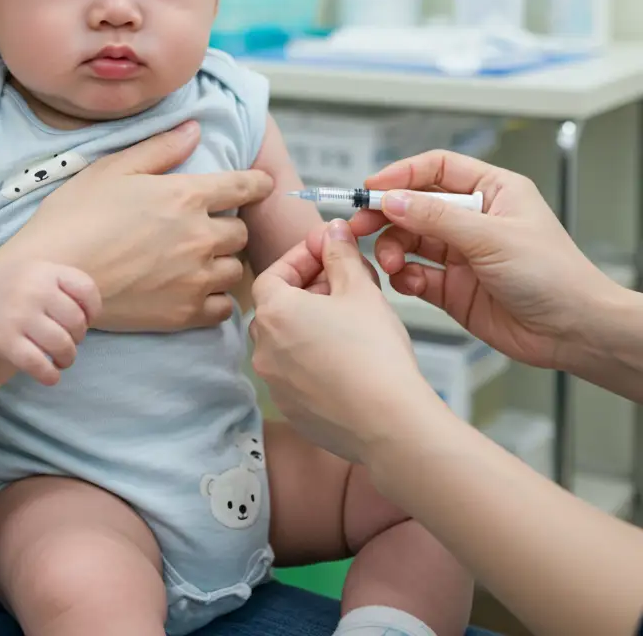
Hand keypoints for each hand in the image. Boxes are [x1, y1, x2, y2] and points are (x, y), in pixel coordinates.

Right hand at [0, 121, 273, 331]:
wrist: (51, 273)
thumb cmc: (75, 215)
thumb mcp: (113, 169)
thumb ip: (160, 149)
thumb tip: (195, 130)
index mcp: (185, 196)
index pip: (244, 187)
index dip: (257, 184)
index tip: (261, 185)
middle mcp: (199, 237)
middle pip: (240, 232)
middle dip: (228, 226)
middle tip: (206, 227)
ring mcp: (193, 279)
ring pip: (234, 269)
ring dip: (222, 262)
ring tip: (199, 260)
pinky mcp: (182, 314)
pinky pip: (222, 308)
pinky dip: (214, 299)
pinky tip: (194, 290)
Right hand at [0, 260, 100, 384]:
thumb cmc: (7, 287)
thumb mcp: (34, 271)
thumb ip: (61, 284)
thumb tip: (90, 315)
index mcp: (45, 271)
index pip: (86, 288)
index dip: (93, 308)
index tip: (87, 319)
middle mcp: (34, 291)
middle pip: (76, 321)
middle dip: (79, 337)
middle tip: (70, 341)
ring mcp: (19, 316)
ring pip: (61, 345)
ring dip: (68, 357)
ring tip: (63, 359)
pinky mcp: (5, 342)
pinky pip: (38, 364)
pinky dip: (50, 374)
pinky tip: (50, 375)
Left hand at [250, 221, 436, 463]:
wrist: (390, 423)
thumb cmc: (374, 352)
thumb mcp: (360, 290)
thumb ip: (340, 254)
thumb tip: (332, 230)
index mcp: (273, 312)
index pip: (274, 273)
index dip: (301, 259)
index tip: (328, 253)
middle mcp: (263, 348)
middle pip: (278, 306)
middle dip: (309, 290)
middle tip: (345, 285)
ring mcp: (274, 383)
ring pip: (286, 341)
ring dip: (310, 325)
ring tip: (350, 321)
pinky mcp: (291, 410)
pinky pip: (296, 374)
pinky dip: (314, 359)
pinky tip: (348, 358)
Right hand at [347, 150, 606, 369]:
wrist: (574, 332)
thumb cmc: (555, 276)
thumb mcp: (492, 237)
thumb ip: (437, 217)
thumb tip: (392, 200)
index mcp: (492, 192)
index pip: (436, 169)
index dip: (402, 175)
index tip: (372, 187)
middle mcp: (473, 219)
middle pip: (414, 205)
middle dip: (385, 214)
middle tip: (359, 225)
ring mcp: (461, 254)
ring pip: (410, 240)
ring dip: (393, 249)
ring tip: (392, 263)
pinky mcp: (453, 287)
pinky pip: (415, 275)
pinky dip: (405, 278)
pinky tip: (408, 283)